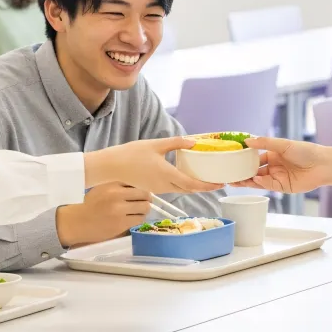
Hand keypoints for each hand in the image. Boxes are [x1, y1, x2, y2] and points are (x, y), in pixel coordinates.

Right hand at [56, 183, 151, 247]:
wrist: (76, 222)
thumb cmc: (89, 206)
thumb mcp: (102, 189)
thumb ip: (118, 187)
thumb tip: (138, 189)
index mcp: (112, 185)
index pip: (137, 183)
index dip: (142, 188)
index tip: (142, 193)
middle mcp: (117, 195)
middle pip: (144, 194)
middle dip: (147, 199)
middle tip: (145, 202)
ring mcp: (120, 210)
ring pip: (144, 207)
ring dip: (144, 210)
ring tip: (139, 212)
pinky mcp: (121, 224)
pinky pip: (139, 219)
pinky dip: (139, 219)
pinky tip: (133, 219)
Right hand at [84, 136, 222, 193]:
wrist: (111, 166)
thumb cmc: (131, 154)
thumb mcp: (155, 144)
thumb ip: (176, 143)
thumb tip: (194, 142)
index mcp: (167, 174)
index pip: (192, 184)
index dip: (208, 185)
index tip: (220, 184)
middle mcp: (164, 185)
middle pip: (189, 189)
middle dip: (204, 187)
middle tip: (216, 181)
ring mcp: (158, 189)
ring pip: (180, 189)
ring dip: (193, 186)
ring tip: (204, 178)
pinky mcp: (152, 188)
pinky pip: (172, 188)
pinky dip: (182, 184)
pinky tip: (185, 175)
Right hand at [233, 137, 331, 194]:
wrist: (323, 165)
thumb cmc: (306, 151)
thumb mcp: (283, 144)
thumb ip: (265, 143)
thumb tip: (247, 140)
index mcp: (273, 154)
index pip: (255, 157)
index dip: (244, 159)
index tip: (232, 159)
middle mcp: (274, 166)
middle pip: (254, 170)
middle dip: (242, 173)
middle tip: (229, 174)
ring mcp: (278, 177)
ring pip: (258, 180)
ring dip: (247, 180)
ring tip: (234, 181)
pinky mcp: (283, 187)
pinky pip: (268, 186)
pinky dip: (260, 183)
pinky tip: (254, 180)